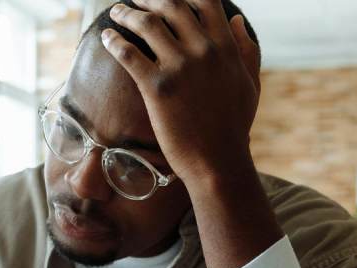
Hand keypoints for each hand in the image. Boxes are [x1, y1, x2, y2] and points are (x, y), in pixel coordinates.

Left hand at [100, 1, 261, 188]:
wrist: (217, 162)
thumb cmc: (233, 127)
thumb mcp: (250, 83)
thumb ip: (246, 49)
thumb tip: (237, 20)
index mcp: (226, 48)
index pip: (205, 1)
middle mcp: (204, 51)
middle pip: (172, 6)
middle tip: (135, 0)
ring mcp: (180, 68)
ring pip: (148, 25)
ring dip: (128, 14)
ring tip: (116, 13)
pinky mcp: (157, 87)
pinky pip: (129, 54)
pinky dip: (114, 41)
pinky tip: (106, 38)